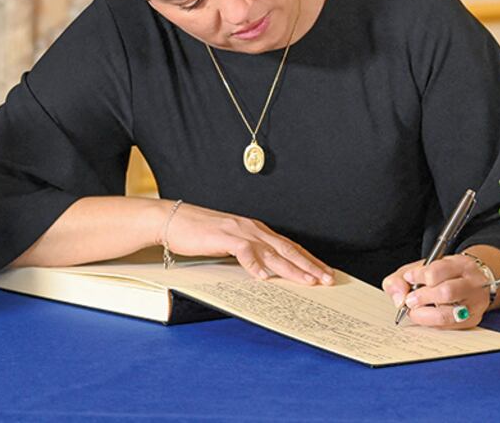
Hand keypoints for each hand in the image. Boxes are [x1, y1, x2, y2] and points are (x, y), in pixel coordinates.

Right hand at [162, 201, 333, 285]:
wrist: (171, 219)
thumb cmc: (196, 232)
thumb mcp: (228, 242)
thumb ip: (246, 252)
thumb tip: (262, 270)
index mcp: (254, 229)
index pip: (287, 246)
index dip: (307, 259)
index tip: (323, 272)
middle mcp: (251, 228)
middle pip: (287, 249)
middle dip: (309, 265)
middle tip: (328, 279)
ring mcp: (238, 231)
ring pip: (272, 252)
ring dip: (292, 268)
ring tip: (308, 280)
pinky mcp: (223, 237)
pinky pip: (243, 252)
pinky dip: (255, 264)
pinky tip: (264, 277)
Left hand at [382, 254, 491, 328]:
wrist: (469, 282)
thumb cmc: (441, 276)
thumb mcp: (420, 269)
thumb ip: (401, 278)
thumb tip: (398, 299)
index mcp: (461, 265)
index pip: (437, 271)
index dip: (418, 276)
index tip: (408, 278)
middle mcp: (473, 284)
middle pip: (446, 292)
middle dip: (422, 297)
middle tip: (410, 299)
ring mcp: (476, 304)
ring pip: (449, 314)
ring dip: (426, 313)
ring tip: (416, 309)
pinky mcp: (473, 320)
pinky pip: (449, 326)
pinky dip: (432, 322)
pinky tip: (427, 315)